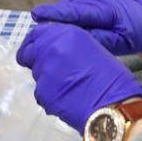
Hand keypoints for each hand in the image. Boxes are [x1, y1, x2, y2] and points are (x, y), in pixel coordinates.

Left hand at [16, 24, 141, 131]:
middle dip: (33, 60)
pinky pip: (41, 93)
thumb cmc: (112, 79)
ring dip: (46, 78)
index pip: (37, 33)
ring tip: (67, 87)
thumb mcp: (92, 49)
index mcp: (66, 33)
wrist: (113, 107)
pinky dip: (50, 96)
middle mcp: (51, 48)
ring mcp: (44, 71)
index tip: (37, 49)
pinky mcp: (42, 92)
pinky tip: (67, 100)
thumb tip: (56, 49)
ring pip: (36, 73)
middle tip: (47, 70)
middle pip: (29, 52)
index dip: (36, 42)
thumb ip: (70, 45)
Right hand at [32, 0, 141, 55]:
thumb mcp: (121, 41)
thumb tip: (77, 40)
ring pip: (62, 11)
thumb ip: (99, 39)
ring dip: (53, 24)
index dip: (54, 13)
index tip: (36, 14)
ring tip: (44, 41)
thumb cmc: (133, 31)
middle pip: (63, 10)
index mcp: (102, 9)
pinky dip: (60, 21)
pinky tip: (57, 35)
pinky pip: (65, 11)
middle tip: (35, 42)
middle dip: (48, 23)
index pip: (74, 10)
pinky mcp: (80, 0)